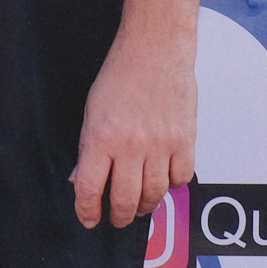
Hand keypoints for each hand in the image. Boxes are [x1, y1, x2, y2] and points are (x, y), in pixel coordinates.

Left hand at [70, 30, 195, 228]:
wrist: (155, 48)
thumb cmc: (120, 74)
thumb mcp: (92, 110)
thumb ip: (89, 147)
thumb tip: (81, 180)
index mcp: (101, 136)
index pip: (89, 188)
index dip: (87, 211)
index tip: (88, 219)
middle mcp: (131, 145)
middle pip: (125, 200)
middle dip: (118, 216)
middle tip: (117, 217)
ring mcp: (160, 145)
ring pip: (154, 195)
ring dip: (145, 205)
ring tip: (139, 204)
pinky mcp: (185, 140)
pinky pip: (180, 179)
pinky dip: (171, 185)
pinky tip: (163, 179)